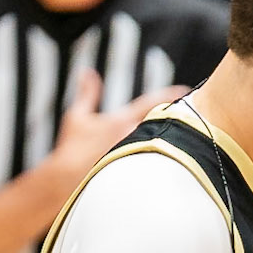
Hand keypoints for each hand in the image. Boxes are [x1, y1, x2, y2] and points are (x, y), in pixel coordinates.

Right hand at [48, 68, 187, 193]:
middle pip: (160, 127)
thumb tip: (87, 72)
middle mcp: (133, 138)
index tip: (185, 90)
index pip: (150, 104)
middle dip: (168, 125)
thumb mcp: (77, 116)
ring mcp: (136, 158)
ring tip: (172, 147)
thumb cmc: (71, 148)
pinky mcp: (136, 177)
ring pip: (159, 148)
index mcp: (122, 121)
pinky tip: (160, 171)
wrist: (67, 180)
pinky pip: (153, 168)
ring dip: (164, 146)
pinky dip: (157, 165)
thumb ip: (87, 93)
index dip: (168, 95)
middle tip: (181, 122)